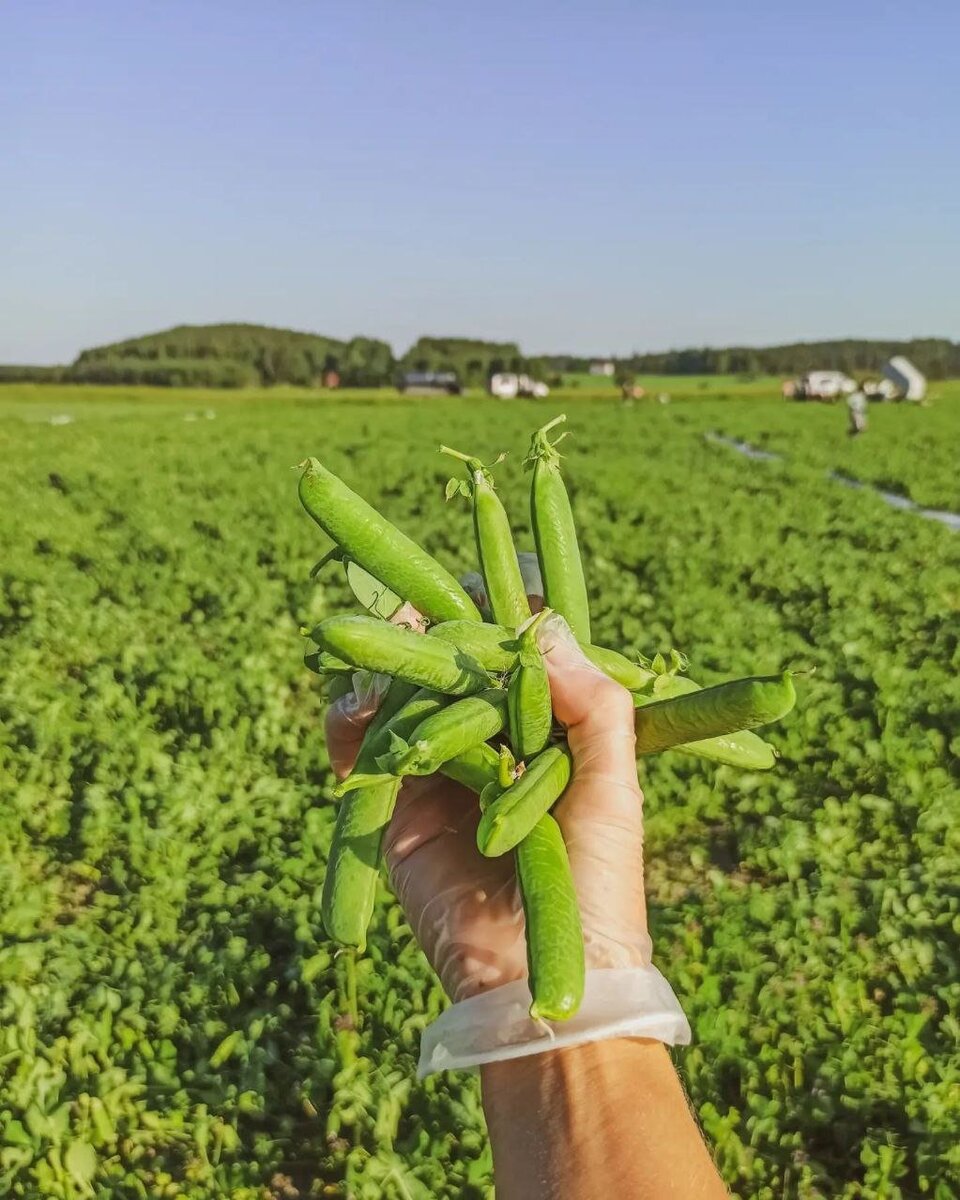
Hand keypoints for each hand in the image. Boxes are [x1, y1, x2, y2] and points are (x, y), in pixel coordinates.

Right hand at [325, 612, 650, 1003]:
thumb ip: (593, 703)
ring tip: (377, 638)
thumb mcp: (614, 786)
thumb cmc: (598, 884)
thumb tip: (542, 625)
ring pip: (399, 700)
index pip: (511, 657)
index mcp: (545, 733)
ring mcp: (438, 775)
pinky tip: (354, 700)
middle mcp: (489, 746)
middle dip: (424, 627)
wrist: (544, 978)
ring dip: (382, 664)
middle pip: (447, 668)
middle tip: (406, 598)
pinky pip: (361, 753)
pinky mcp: (393, 810)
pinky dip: (349, 719)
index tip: (479, 579)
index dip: (492, 615)